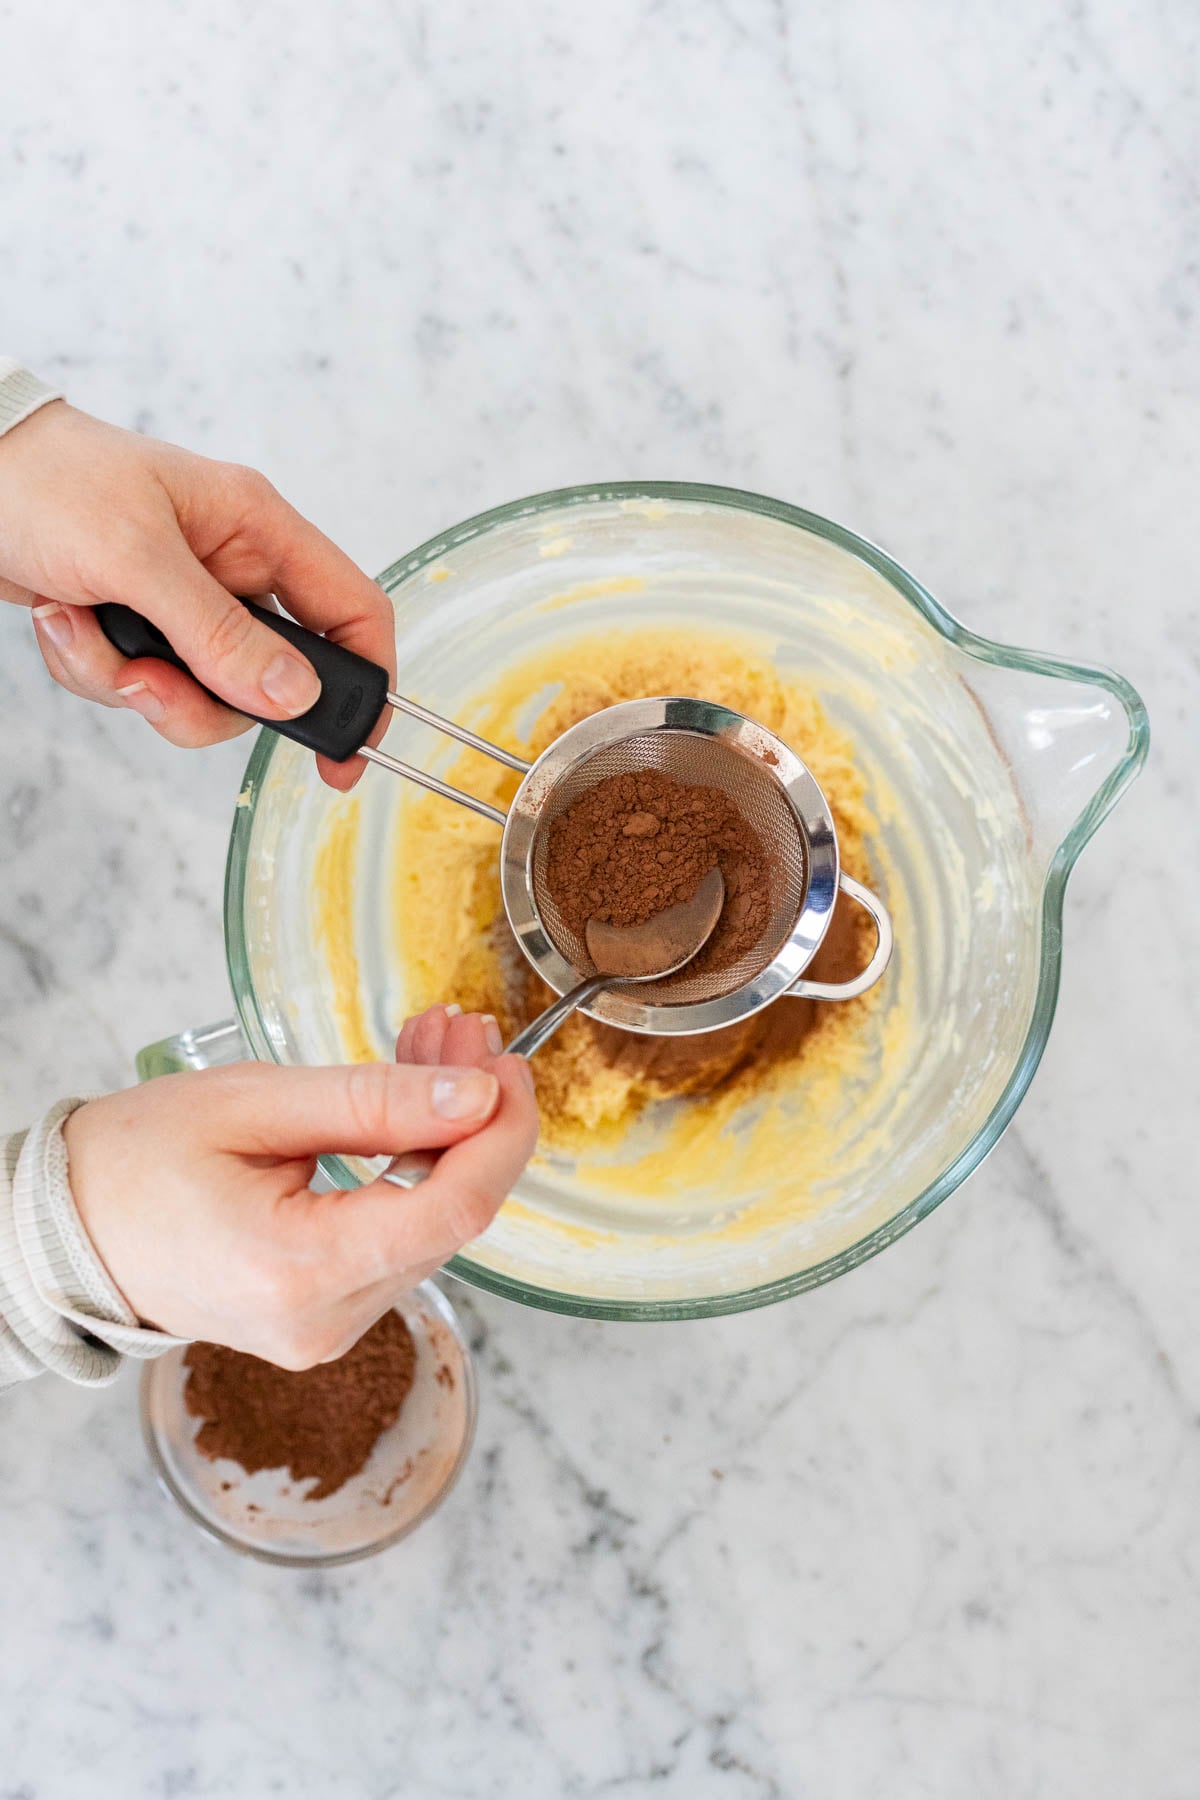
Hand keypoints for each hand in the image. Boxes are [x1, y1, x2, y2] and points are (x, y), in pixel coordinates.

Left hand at [0, 402, 395, 789]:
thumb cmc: (47, 480)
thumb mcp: (137, 557)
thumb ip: (218, 632)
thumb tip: (292, 694)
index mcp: (256, 529)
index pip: (350, 610)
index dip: (364, 682)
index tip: (348, 751)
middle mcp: (230, 569)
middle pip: (267, 678)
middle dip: (204, 698)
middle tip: (150, 686)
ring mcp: (184, 603)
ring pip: (201, 694)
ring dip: (134, 683)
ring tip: (83, 630)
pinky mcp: (138, 627)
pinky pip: (142, 687)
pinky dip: (95, 669)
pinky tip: (63, 619)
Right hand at [63, 1007, 536, 1366]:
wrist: (64, 1230)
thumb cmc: (135, 1162)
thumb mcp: (256, 1104)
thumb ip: (374, 1102)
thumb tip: (476, 1097)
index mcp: (299, 1272)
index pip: (451, 1211)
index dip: (500, 1134)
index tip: (507, 1064)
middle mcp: (323, 1321)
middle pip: (448, 1218)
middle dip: (472, 1117)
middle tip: (466, 1031)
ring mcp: (326, 1330)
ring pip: (429, 1226)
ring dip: (443, 1136)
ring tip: (433, 1048)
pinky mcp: (324, 1317)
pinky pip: (394, 1239)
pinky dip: (409, 1169)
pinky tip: (404, 1106)